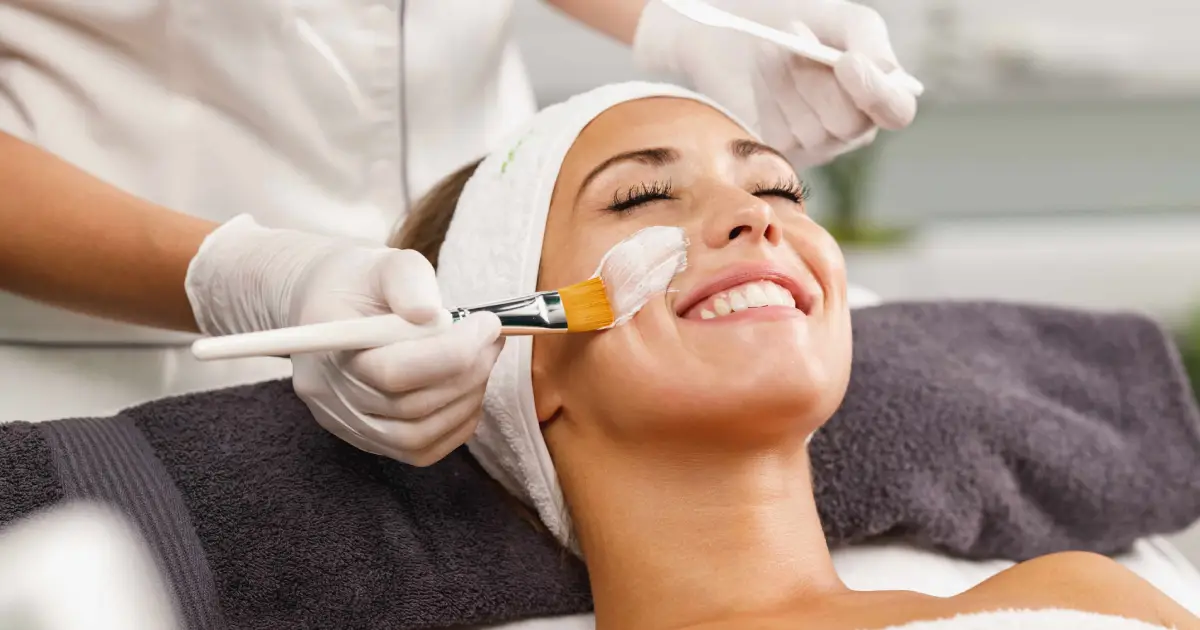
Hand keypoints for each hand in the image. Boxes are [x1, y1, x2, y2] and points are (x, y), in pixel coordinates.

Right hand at [186, 216, 504, 465]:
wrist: (331, 305)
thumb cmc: (362, 282)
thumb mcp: (385, 263)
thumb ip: (408, 282)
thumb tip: (432, 316)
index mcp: (327, 346)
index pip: (392, 372)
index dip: (451, 353)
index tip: (487, 323)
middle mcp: (330, 395)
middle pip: (410, 407)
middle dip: (467, 372)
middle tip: (492, 338)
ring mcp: (347, 423)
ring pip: (417, 436)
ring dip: (466, 399)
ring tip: (484, 359)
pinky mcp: (369, 439)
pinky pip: (419, 450)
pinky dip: (456, 425)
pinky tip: (469, 389)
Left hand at [633, 0, 917, 166]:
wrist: (751, 32)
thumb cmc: (809, 24)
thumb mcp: (846, 21)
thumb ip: (870, 42)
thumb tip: (885, 73)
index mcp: (883, 94)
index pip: (896, 112)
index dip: (875, 94)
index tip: (847, 62)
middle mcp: (856, 128)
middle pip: (846, 123)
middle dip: (814, 77)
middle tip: (793, 32)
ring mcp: (819, 145)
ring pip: (809, 128)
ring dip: (785, 79)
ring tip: (772, 47)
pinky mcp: (784, 150)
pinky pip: (779, 133)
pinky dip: (768, 97)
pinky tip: (764, 77)